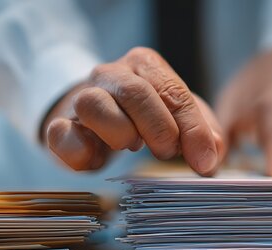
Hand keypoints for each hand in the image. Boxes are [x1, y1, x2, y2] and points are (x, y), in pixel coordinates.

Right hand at [43, 47, 224, 175]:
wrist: (92, 116)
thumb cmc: (143, 116)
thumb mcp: (179, 116)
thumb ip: (203, 132)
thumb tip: (213, 154)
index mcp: (144, 66)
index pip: (172, 92)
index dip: (192, 129)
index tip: (204, 162)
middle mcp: (111, 75)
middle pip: (135, 93)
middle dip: (159, 129)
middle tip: (168, 153)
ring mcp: (80, 98)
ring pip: (93, 105)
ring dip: (119, 133)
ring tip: (130, 146)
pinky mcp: (59, 125)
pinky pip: (60, 133)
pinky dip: (79, 151)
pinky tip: (96, 160)